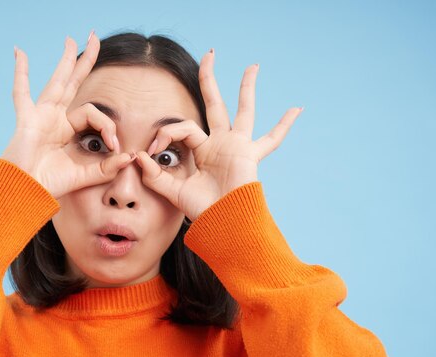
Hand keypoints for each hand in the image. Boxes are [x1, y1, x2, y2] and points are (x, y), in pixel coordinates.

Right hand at [1, 32, 134, 199]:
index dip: (107, 125)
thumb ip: (106, 168)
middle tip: (95, 39)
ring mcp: (40, 116)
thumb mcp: (83, 176)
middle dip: (84, 63)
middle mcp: (53, 118)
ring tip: (72, 39)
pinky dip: (20, 73)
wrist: (24, 194)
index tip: (115, 145)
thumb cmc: (48, 186)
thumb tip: (130, 157)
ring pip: (56, 82)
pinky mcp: (27, 120)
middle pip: (73, 84)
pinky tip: (20, 52)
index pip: (93, 114)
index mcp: (66, 130)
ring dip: (65, 61)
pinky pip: (21, 92)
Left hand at [133, 50, 302, 221]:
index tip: (151, 149)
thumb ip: (155, 176)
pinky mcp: (250, 154)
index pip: (182, 127)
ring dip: (247, 88)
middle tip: (209, 55)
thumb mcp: (173, 191)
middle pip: (215, 104)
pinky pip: (271, 139)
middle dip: (210, 80)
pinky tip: (297, 109)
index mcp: (202, 149)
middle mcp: (221, 143)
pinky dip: (284, 126)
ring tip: (252, 66)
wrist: (221, 224)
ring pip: (243, 110)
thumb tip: (138, 157)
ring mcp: (238, 146)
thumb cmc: (201, 210)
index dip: (165, 133)